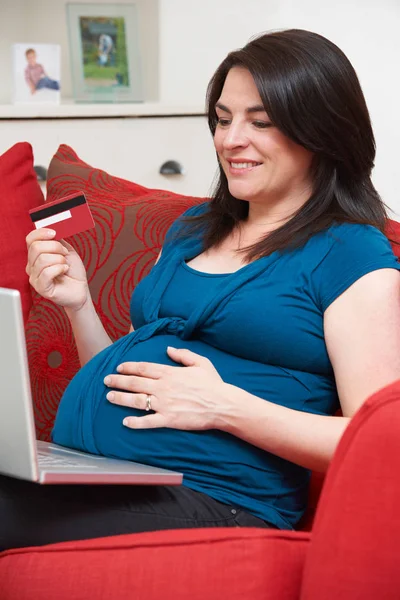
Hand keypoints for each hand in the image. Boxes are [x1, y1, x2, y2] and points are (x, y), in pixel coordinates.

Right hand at [26, 228, 89, 310]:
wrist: (80, 289)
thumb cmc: (73, 272)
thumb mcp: (66, 251)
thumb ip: (58, 240)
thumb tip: (52, 229)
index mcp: (36, 255)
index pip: (30, 239)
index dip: (41, 233)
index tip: (55, 233)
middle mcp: (31, 266)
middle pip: (36, 247)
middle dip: (55, 247)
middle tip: (65, 254)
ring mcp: (34, 278)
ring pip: (42, 259)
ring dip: (59, 259)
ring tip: (65, 264)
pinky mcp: (41, 288)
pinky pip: (46, 273)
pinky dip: (59, 268)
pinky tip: (64, 270)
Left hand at [104, 347, 226, 429]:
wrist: (223, 404)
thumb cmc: (213, 383)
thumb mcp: (200, 362)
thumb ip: (183, 354)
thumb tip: (168, 348)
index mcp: (170, 373)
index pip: (144, 368)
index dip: (129, 367)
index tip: (119, 367)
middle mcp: (164, 387)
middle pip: (135, 383)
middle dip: (118, 381)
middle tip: (106, 380)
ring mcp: (165, 404)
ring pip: (137, 400)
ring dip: (121, 398)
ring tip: (109, 397)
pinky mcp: (169, 420)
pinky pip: (148, 421)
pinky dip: (136, 422)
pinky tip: (125, 422)